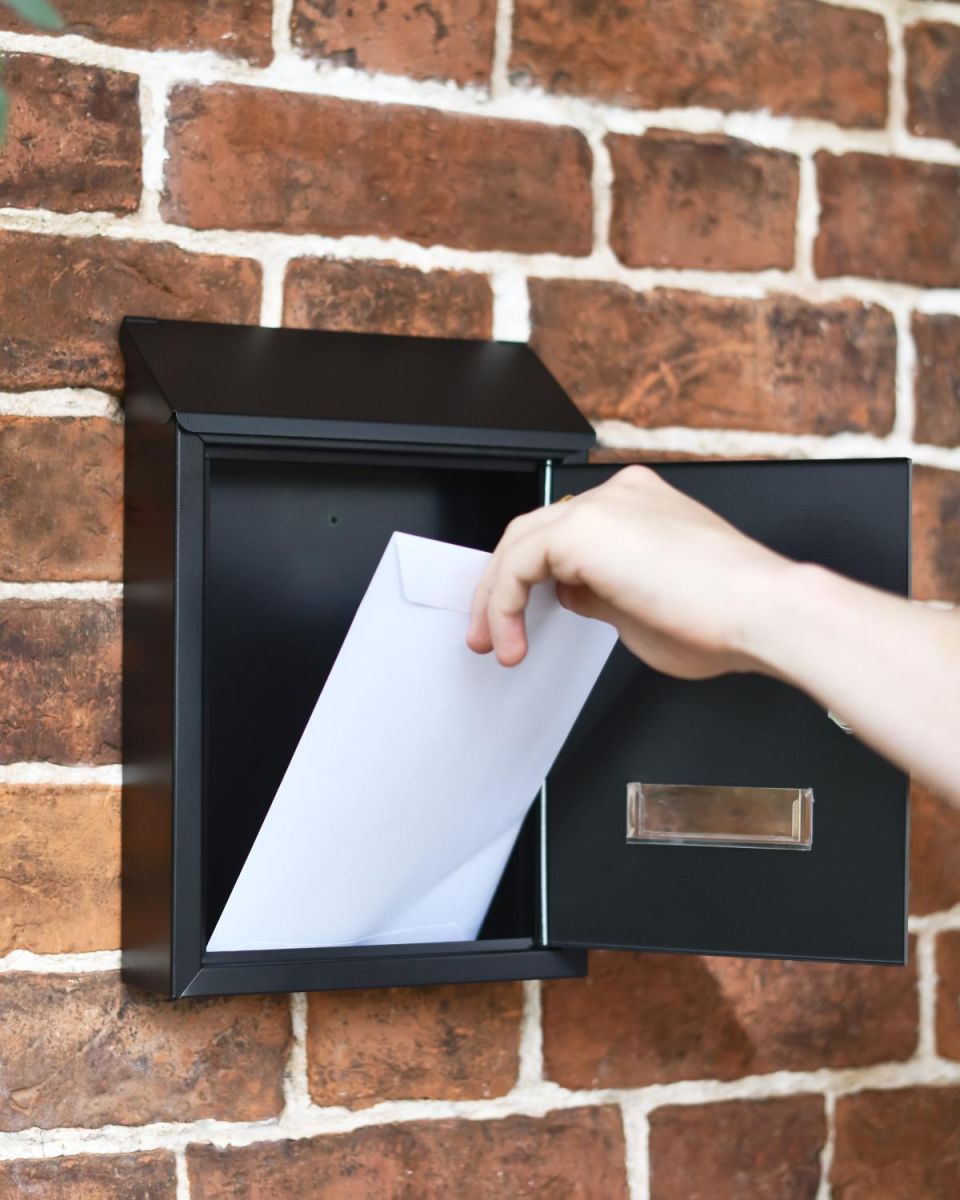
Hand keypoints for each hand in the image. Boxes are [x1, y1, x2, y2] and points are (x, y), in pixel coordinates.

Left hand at [467, 465, 790, 677]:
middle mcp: (618, 495)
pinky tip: (513, 638)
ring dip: (497, 599)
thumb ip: (600, 594)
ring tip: (495, 645)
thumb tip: (569, 592)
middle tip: (488, 635)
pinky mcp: (583, 527)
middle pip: (534, 532)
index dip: (533, 578)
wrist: (761, 612)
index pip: (565, 534)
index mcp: (639, 505)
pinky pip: (519, 562)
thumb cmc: (724, 619)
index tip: (520, 621)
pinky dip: (505, 602)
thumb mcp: (642, 609)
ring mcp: (601, 505)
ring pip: (520, 544)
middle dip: (502, 588)